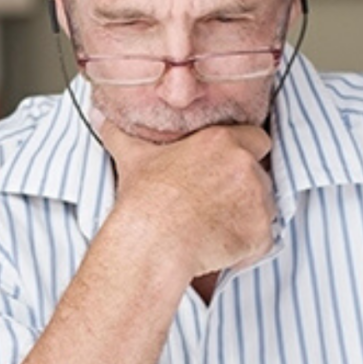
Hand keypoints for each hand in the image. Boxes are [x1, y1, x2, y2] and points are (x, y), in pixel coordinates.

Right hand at [100, 120, 275, 276]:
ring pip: (263, 208)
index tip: (225, 171)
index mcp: (222, 141)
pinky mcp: (260, 234)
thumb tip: (99, 116)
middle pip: (259, 176)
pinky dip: (245, 247)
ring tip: (210, 227)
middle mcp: (246, 166)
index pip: (256, 139)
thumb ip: (121, 134)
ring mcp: (257, 201)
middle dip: (242, 189)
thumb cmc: (145, 200)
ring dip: (245, 217)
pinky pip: (262, 241)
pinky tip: (216, 247)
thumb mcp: (132, 158)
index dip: (243, 156)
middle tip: (211, 204)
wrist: (153, 242)